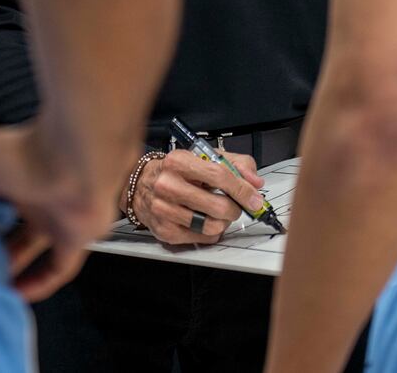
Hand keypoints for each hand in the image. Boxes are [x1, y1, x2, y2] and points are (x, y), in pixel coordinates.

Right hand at [0, 108, 113, 302]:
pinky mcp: (75, 237)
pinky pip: (59, 268)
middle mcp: (29, 193)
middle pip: (7, 221)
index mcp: (3, 170)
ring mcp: (55, 214)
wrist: (76, 159)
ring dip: (11, 263)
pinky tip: (16, 297)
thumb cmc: (16, 149)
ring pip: (33, 244)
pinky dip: (40, 284)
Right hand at [128, 148, 263, 245]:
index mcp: (179, 161)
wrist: (141, 185)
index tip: (255, 199)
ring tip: (218, 213)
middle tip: (234, 206)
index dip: (242, 189)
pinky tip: (205, 220)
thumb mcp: (204, 157)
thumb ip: (235, 164)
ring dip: (223, 221)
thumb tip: (255, 182)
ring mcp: (164, 210)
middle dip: (234, 209)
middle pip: (217, 206)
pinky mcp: (165, 230)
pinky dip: (211, 231)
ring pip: (212, 225)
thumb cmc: (177, 171)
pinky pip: (202, 237)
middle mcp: (167, 185)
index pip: (219, 176)